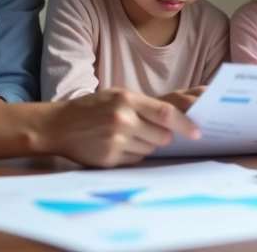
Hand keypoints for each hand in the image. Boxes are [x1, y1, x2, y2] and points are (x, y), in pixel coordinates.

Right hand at [44, 88, 200, 167]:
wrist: (59, 125)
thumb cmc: (93, 108)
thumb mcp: (118, 95)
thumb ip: (145, 106)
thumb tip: (174, 123)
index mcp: (127, 100)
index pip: (166, 114)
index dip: (185, 124)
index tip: (197, 133)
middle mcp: (122, 120)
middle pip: (162, 136)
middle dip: (163, 136)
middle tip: (148, 130)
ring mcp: (115, 141)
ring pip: (150, 149)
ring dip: (146, 145)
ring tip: (127, 135)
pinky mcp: (109, 159)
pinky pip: (136, 160)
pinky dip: (132, 154)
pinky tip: (117, 145)